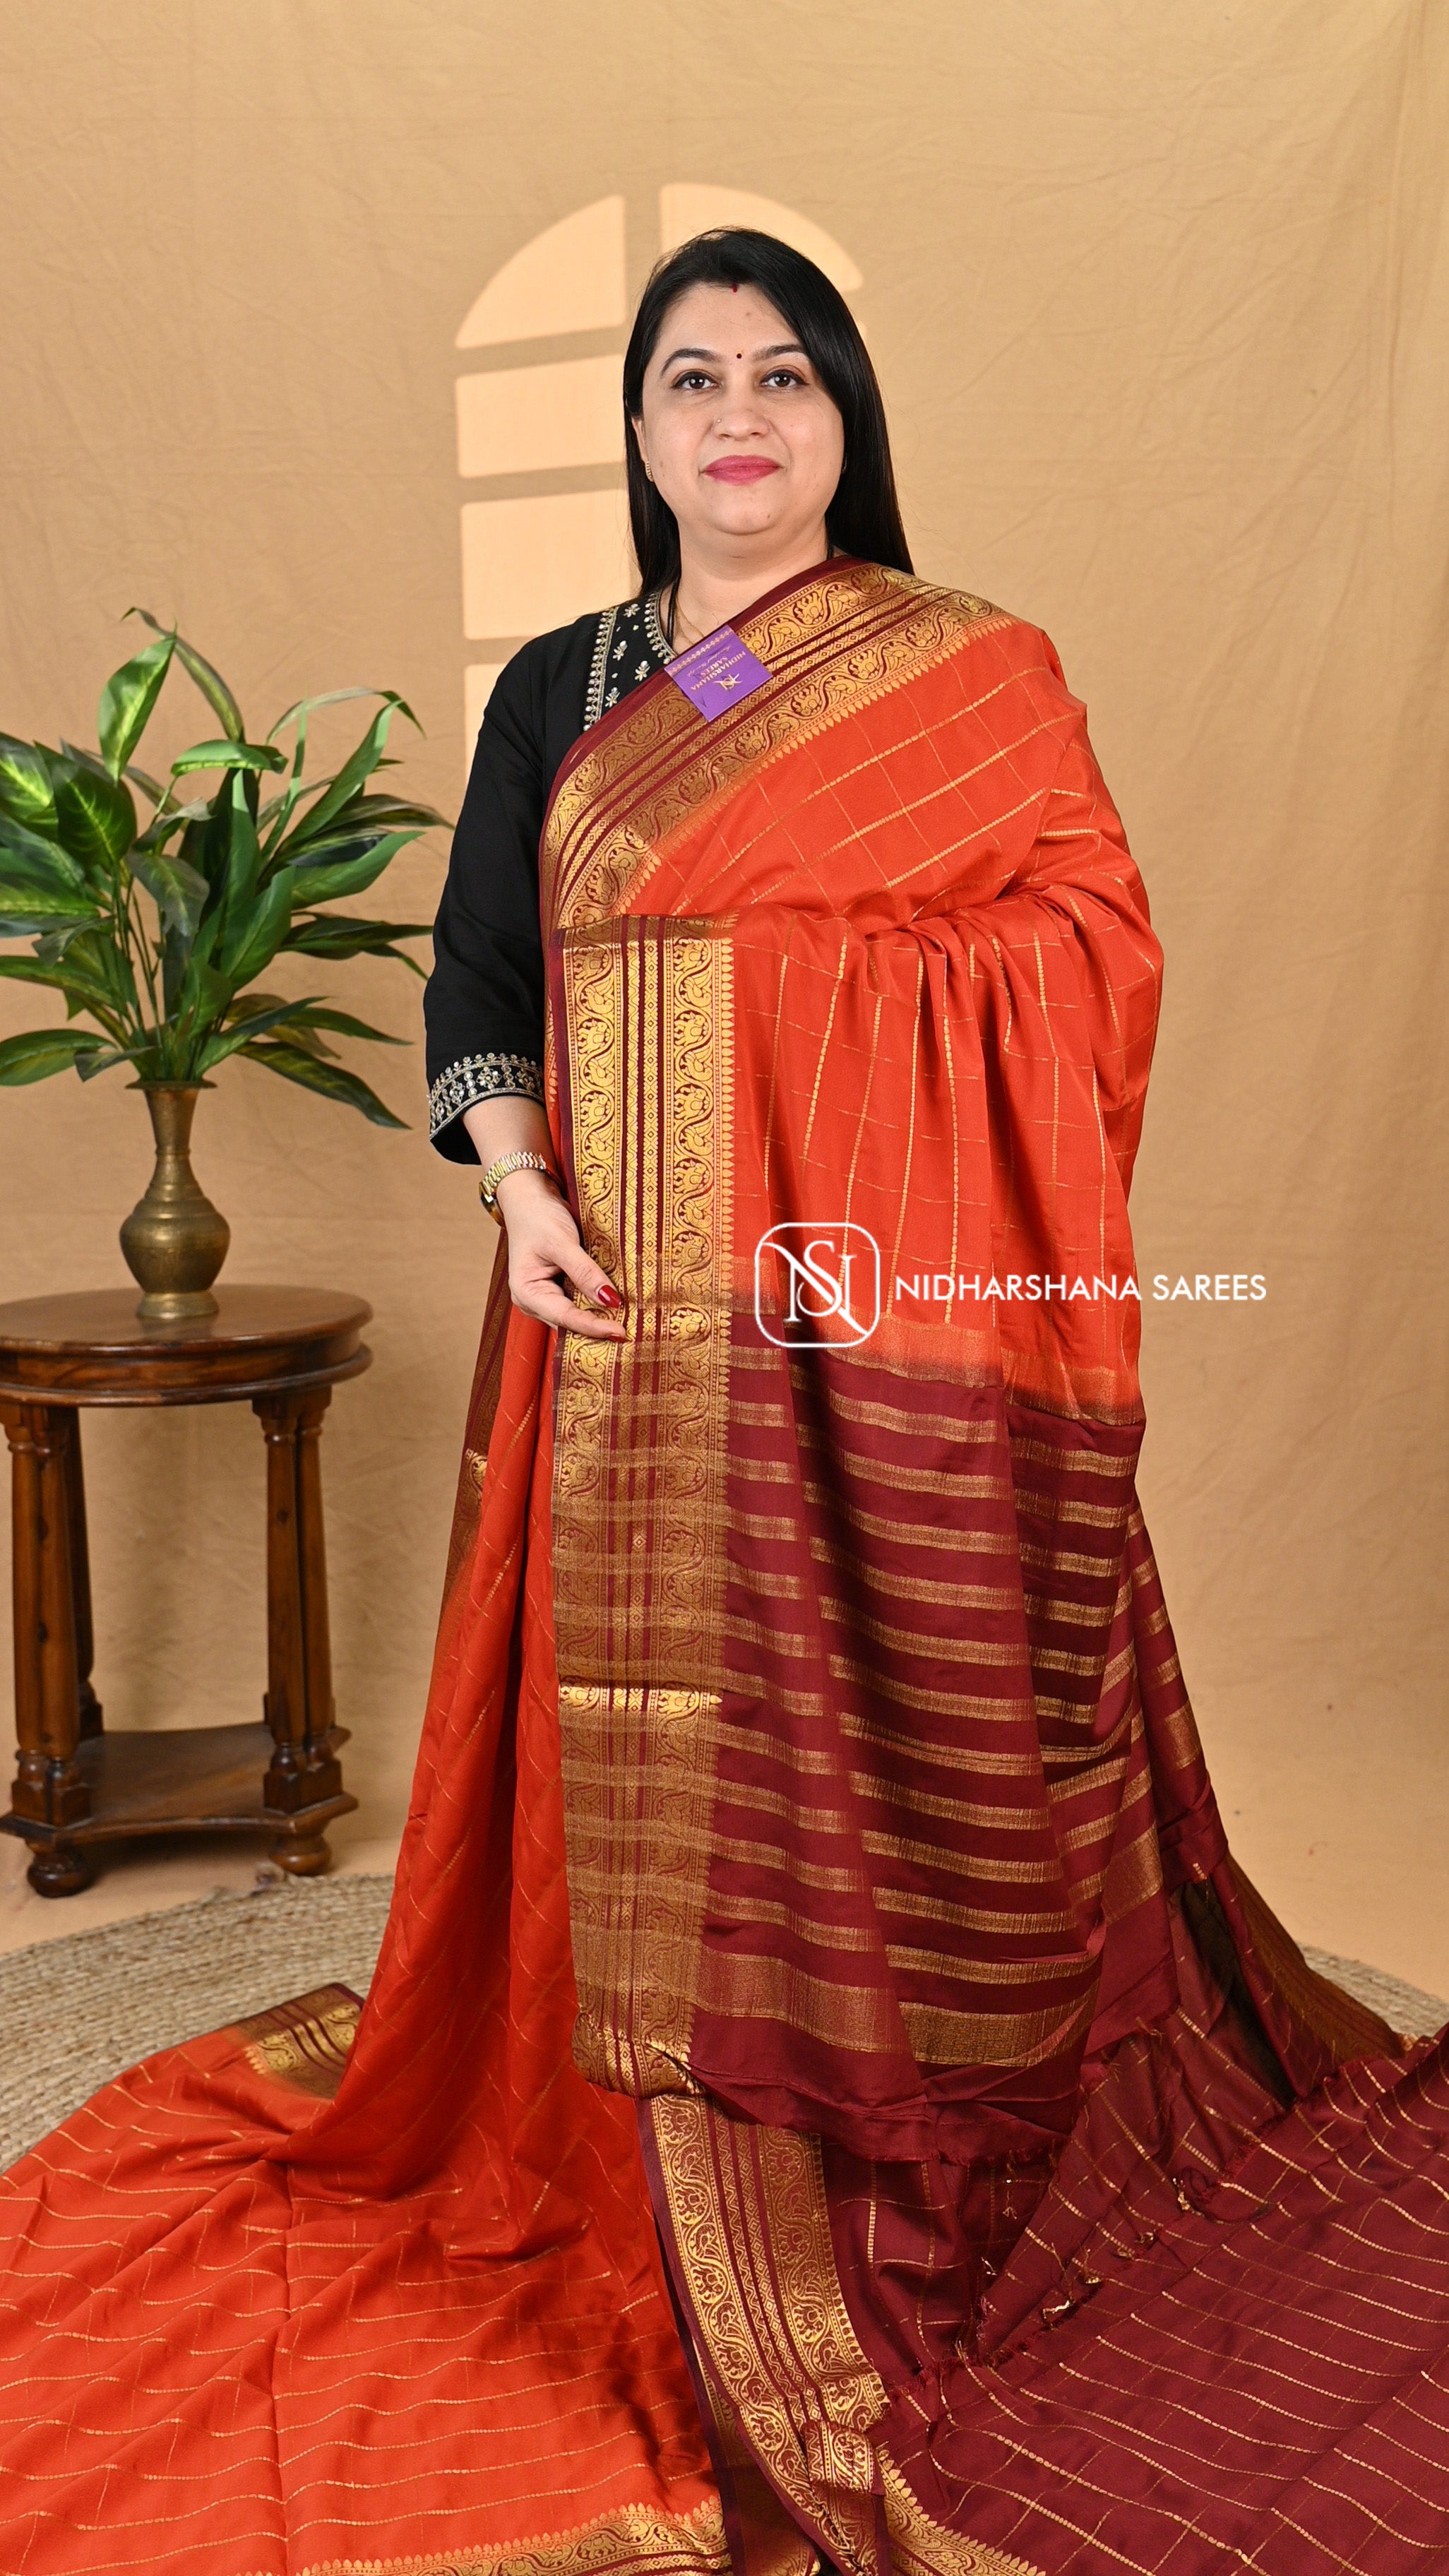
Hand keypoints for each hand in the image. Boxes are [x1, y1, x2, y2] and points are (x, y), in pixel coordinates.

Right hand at [494, 1170, 625, 1339]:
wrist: (530, 1197)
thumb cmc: (538, 1216)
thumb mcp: (562, 1242)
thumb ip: (585, 1272)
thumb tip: (610, 1301)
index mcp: (527, 1293)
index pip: (565, 1317)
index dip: (594, 1327)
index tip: (621, 1332)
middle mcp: (534, 1300)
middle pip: (570, 1323)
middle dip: (598, 1327)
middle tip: (631, 1332)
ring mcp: (546, 1296)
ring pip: (576, 1316)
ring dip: (599, 1318)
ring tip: (628, 1323)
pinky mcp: (558, 1288)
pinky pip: (579, 1302)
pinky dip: (596, 1304)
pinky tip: (617, 1307)